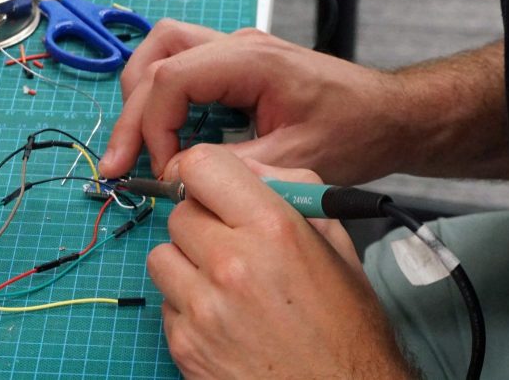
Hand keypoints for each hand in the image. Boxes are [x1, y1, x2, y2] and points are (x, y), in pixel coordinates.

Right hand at [101, 19, 410, 183]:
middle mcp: (237, 45)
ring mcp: (235, 51)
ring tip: (137, 147)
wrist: (390, 116)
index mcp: (252, 59)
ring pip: (163, 53)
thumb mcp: (296, 161)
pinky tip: (167, 138)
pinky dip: (164, 100)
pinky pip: (183, 70)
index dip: (152, 126)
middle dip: (132, 110)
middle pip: (156, 54)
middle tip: (120, 161)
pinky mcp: (236, 66)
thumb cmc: (356, 131)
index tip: (160, 171)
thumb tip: (176, 176)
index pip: (172, 77)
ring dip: (143, 98)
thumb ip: (232, 167)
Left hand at [147, 147, 410, 378]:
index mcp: (273, 228)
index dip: (204, 173)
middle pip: (178, 211)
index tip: (213, 187)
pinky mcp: (185, 344)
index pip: (200, 165)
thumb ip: (290, 189)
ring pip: (161, 254)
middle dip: (202, 222)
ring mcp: (203, 308)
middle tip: (231, 243)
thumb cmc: (346, 325)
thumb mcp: (335, 242)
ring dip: (187, 263)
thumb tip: (244, 164)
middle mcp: (231, 264)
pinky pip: (165, 301)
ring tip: (225, 283)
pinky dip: (187, 305)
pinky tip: (224, 318)